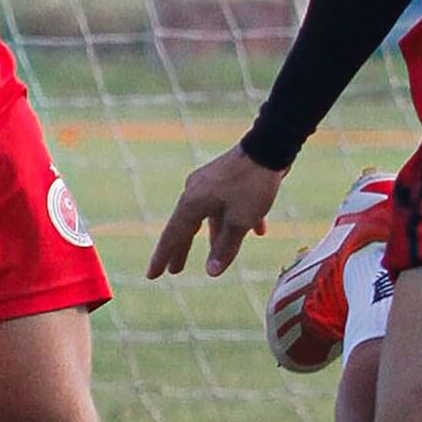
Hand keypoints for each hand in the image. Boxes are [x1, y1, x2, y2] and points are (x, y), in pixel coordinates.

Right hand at [147, 146, 284, 278]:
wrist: (270, 146)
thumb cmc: (252, 185)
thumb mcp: (240, 221)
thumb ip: (226, 247)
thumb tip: (211, 272)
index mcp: (191, 203)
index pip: (173, 236)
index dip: (162, 258)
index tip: (152, 276)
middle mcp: (195, 192)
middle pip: (187, 226)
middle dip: (183, 250)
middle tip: (174, 270)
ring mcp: (211, 183)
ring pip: (210, 217)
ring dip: (214, 236)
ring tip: (214, 256)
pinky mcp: (228, 177)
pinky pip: (229, 204)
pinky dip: (238, 218)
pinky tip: (258, 230)